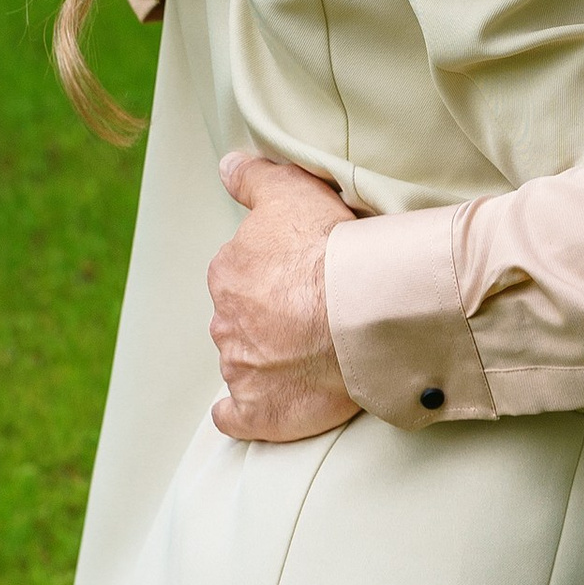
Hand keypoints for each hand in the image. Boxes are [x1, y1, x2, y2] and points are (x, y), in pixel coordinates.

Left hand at [208, 150, 361, 440]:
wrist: (358, 309)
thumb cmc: (327, 247)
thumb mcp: (288, 190)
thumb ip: (253, 178)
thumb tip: (227, 167)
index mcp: (228, 273)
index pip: (240, 275)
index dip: (272, 276)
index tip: (301, 277)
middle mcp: (225, 322)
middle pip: (241, 320)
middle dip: (267, 320)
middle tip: (310, 316)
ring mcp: (240, 370)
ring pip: (244, 363)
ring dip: (267, 361)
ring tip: (307, 358)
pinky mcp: (260, 412)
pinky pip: (237, 417)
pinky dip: (243, 414)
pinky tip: (260, 407)